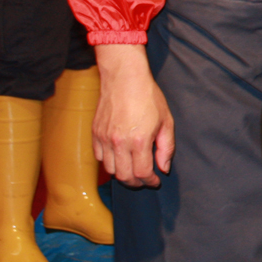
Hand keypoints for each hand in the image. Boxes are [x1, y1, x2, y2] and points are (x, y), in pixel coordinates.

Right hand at [93, 44, 174, 187]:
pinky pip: (99, 157)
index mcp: (139, 141)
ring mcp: (104, 138)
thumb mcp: (166, 121)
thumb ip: (166, 147)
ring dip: (122, 174)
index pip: (143, 173)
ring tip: (133, 170)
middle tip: (144, 180)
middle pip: (124, 176)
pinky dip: (109, 163)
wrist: (125, 78)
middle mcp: (119, 143)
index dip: (150, 181)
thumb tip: (164, 168)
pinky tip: (120, 158)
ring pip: (110, 169)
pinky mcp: (95, 133)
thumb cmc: (148, 97)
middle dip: (136, 183)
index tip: (155, 181)